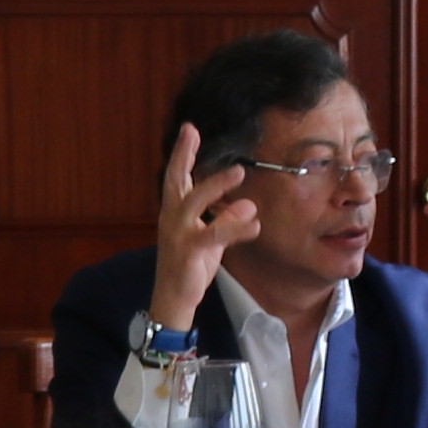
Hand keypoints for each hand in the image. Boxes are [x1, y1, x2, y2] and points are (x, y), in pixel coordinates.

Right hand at [146, 121, 262, 331]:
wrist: (173, 299)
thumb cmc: (190, 265)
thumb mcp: (210, 238)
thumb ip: (226, 219)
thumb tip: (249, 203)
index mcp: (173, 211)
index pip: (176, 176)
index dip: (181, 152)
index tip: (188, 128)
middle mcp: (171, 218)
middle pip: (176, 180)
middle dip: (184, 155)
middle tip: (195, 133)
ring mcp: (178, 233)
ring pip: (195, 201)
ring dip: (216, 185)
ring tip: (239, 171)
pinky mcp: (189, 251)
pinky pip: (215, 234)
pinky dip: (236, 227)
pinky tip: (256, 224)